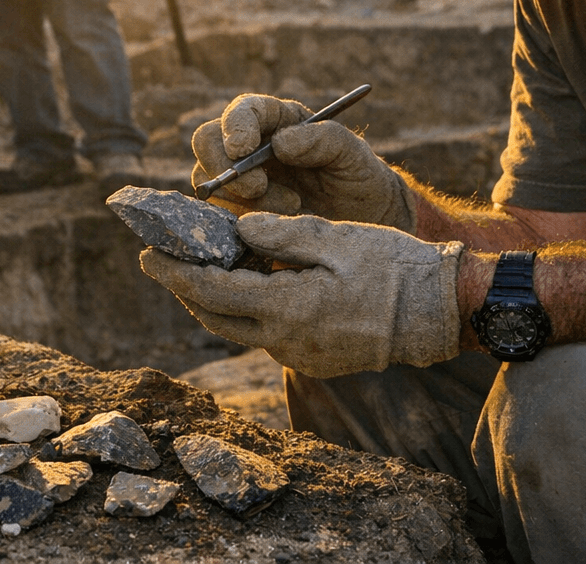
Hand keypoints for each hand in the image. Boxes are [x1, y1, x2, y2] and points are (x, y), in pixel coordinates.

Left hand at [140, 213, 463, 376]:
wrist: (438, 314)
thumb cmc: (392, 267)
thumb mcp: (335, 238)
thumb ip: (282, 233)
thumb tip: (238, 226)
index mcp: (286, 307)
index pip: (210, 290)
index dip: (174, 272)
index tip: (146, 254)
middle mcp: (284, 340)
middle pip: (213, 316)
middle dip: (182, 288)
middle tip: (158, 261)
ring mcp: (298, 355)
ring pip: (236, 329)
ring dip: (211, 300)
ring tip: (193, 269)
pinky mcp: (312, 359)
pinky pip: (263, 334)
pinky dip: (243, 309)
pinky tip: (244, 284)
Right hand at [191, 93, 416, 231]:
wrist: (365, 225)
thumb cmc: (359, 180)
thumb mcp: (353, 155)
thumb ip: (324, 139)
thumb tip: (281, 143)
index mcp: (276, 121)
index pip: (243, 111)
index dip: (235, 125)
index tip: (241, 149)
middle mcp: (249, 146)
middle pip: (207, 141)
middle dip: (224, 165)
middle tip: (257, 189)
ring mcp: (238, 181)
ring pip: (209, 182)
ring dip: (242, 199)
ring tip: (292, 208)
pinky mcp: (236, 213)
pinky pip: (216, 215)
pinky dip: (236, 222)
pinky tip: (272, 227)